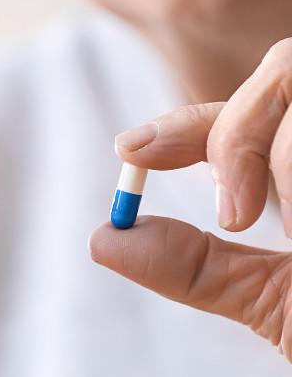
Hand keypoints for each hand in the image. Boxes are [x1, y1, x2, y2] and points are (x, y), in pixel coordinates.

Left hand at [89, 38, 291, 360]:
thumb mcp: (281, 308)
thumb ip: (201, 271)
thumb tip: (104, 239)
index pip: (246, 116)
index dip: (189, 123)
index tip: (130, 150)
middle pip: (284, 68)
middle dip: (239, 130)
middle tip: (236, 214)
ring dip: (279, 147)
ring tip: (288, 229)